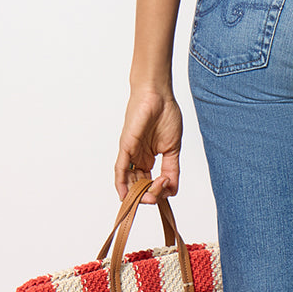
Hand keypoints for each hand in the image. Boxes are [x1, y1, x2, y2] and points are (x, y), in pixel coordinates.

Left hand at [115, 89, 183, 203]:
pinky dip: (121, 184)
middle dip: (150, 196)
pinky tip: (125, 196)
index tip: (169, 188)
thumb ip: (172, 169)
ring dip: (139, 194)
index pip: (150, 183)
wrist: (158, 95)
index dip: (159, 192)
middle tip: (160, 194)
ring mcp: (131, 154)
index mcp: (149, 158)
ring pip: (129, 182)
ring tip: (151, 196)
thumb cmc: (165, 114)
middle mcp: (138, 158)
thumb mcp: (172, 148)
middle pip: (139, 186)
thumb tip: (172, 189)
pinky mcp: (125, 147)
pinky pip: (120, 170)